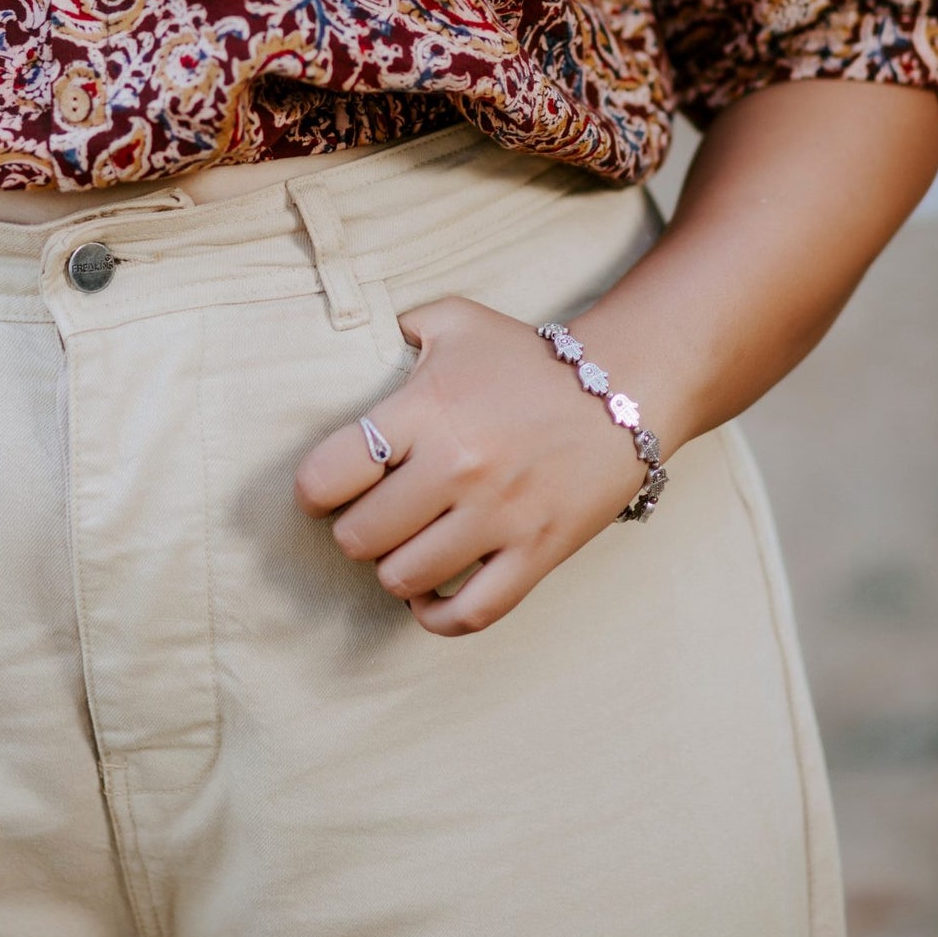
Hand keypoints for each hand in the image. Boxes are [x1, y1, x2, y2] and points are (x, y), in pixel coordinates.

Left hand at [294, 297, 650, 636]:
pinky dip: (435, 616)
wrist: (623, 388)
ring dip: (392, 568)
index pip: (331, 471)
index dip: (314, 488)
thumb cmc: (527, 358)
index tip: (324, 489)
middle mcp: (458, 466)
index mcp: (427, 409)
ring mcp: (499, 516)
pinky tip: (425, 596)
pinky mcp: (537, 552)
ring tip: (401, 546)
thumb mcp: (456, 320)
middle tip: (370, 516)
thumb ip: (398, 325)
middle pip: (360, 536)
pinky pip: (470, 612)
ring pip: (404, 577)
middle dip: (353, 531)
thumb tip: (352, 341)